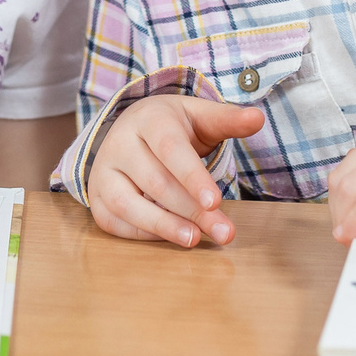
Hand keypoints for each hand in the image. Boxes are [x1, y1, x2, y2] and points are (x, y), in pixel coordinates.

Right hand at [84, 94, 264, 248]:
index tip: (215, 202)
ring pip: (128, 204)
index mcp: (148, 119)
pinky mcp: (97, 197)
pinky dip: (142, 233)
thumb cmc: (171, 126)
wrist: (131, 127)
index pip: (170, 149)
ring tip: (194, 239)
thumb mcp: (200, 116)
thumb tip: (258, 118)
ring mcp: (103, 171)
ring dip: (163, 226)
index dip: (193, 178)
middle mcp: (119, 143)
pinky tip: (171, 237)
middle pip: (156, 182)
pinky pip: (114, 221)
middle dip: (192, 211)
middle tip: (224, 232)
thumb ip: (228, 119)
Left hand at [325, 116, 355, 241]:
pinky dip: (355, 221)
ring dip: (343, 218)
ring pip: (350, 189)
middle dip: (338, 209)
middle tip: (348, 233)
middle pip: (345, 176)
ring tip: (349, 239)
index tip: (347, 217)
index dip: (343, 194)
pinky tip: (352, 237)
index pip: (353, 163)